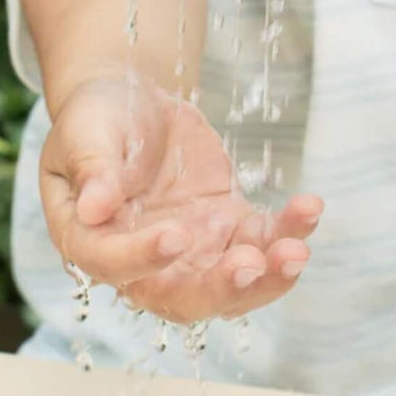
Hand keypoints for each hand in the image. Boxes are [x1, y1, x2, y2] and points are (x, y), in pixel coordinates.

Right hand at [40, 71, 321, 322]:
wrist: (132, 99)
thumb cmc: (96, 117)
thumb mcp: (85, 130)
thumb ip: (92, 167)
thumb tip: (92, 208)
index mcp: (92, 240)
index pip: (114, 264)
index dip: (144, 258)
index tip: (175, 234)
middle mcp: (142, 261)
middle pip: (182, 296)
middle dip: (221, 288)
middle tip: (252, 265)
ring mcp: (190, 248)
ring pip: (230, 282)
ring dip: (267, 275)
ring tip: (297, 250)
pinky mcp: (225, 226)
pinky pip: (261, 240)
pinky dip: (288, 231)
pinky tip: (309, 208)